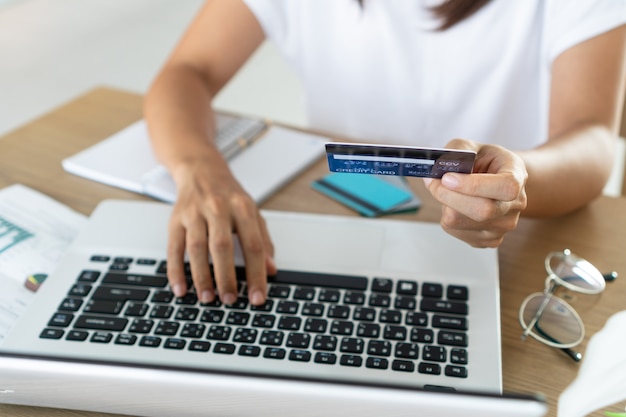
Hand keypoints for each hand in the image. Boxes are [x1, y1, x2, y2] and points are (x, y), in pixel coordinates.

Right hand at [166, 152, 275, 305]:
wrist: (201, 170)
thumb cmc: (229, 196)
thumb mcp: (252, 213)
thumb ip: (263, 241)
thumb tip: (271, 270)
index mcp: (242, 208)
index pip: (253, 245)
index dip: (257, 274)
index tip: (257, 297)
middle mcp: (218, 208)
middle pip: (222, 246)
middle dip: (226, 276)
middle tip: (230, 300)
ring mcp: (194, 213)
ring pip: (196, 248)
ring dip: (201, 276)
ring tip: (207, 298)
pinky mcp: (175, 219)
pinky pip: (174, 248)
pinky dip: (176, 270)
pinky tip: (180, 288)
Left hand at [423, 139, 527, 246]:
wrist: (496, 179)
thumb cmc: (484, 162)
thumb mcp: (472, 147)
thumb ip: (456, 150)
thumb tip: (438, 166)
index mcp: (517, 177)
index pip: (504, 187)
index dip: (474, 185)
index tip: (447, 177)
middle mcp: (515, 205)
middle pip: (482, 211)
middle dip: (448, 196)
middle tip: (433, 181)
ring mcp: (503, 226)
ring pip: (462, 222)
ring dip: (445, 204)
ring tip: (448, 191)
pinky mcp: (488, 240)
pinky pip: (456, 231)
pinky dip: (446, 216)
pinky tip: (454, 204)